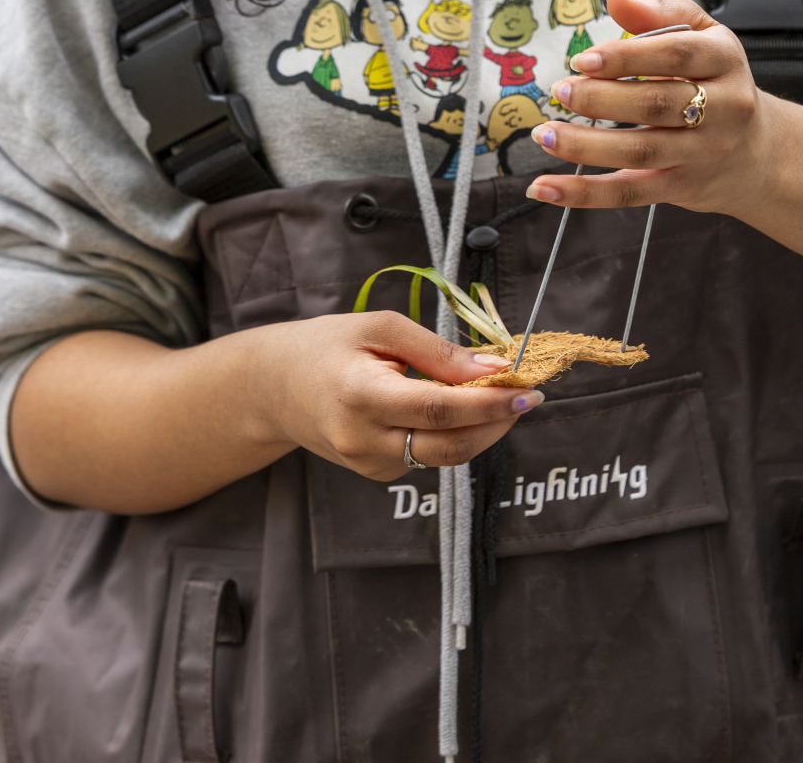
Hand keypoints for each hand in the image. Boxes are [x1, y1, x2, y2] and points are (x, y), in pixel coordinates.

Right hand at [256, 312, 542, 480]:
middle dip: (497, 423)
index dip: (488, 403)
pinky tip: (460, 409)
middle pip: (449, 445)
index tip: (526, 388)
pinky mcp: (377, 474)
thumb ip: (437, 351)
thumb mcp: (380, 328)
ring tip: (501, 397)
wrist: (275, 387)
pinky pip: (427, 457)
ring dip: (482, 430)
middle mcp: (364, 441)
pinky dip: (454, 435)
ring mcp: (369, 465)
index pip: (439, 409)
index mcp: (361, 396)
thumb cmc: (327, 346)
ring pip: (444, 456)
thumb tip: (492, 369)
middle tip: (527, 395)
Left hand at [525, 0, 773, 218]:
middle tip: (560, 90)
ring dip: (585, 145)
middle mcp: (723, 108)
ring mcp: (703, 153)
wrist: (757, 153)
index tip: (583, 60)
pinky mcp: (682, 187)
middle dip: (601, 99)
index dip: (626, 56)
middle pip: (656, 104)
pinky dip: (584, 193)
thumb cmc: (718, 83)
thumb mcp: (704, 37)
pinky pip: (629, 193)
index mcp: (724, 60)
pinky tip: (546, 188)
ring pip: (640, 151)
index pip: (676, 55)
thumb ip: (662, 14)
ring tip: (545, 133)